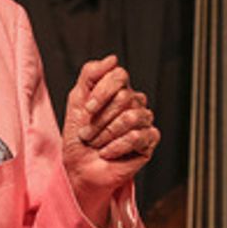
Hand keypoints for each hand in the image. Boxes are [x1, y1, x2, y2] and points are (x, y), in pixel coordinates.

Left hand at [62, 56, 158, 224]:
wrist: (80, 168)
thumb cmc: (78, 137)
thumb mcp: (76, 101)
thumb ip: (90, 75)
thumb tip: (113, 59)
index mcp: (118, 90)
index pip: (119, 75)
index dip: (101, 92)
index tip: (86, 110)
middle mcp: (134, 102)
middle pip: (124, 97)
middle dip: (99, 119)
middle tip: (89, 134)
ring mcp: (144, 120)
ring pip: (130, 117)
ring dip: (106, 134)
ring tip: (97, 145)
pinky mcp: (149, 140)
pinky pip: (137, 136)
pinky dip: (116, 147)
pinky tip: (107, 153)